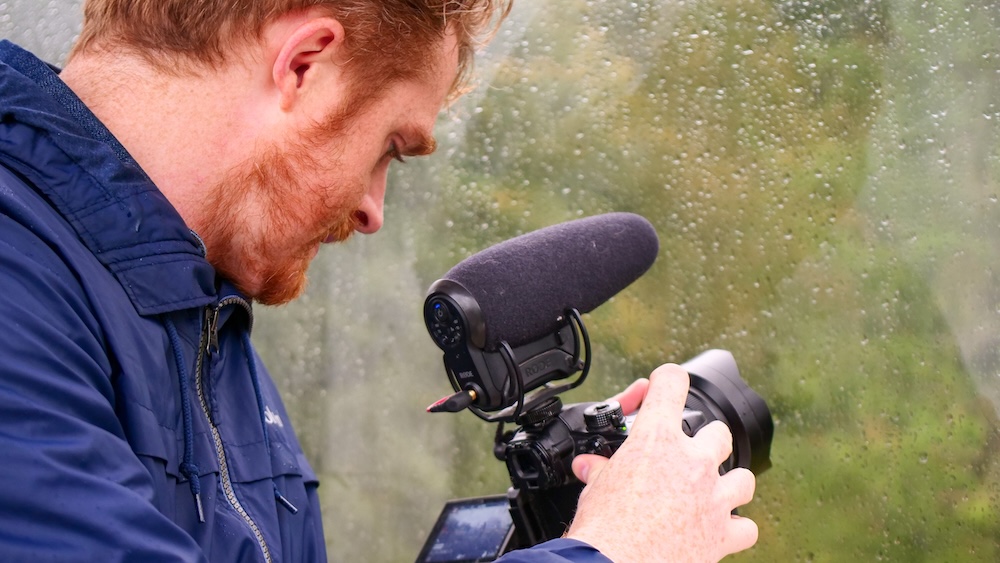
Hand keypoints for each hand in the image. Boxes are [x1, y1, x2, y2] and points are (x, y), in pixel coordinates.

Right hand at [566, 364, 757, 561]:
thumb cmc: (603, 528)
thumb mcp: (595, 488)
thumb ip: (601, 471)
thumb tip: (590, 467)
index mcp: (656, 439)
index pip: (672, 381)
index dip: (667, 379)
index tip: (665, 387)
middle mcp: (692, 462)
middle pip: (718, 432)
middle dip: (704, 442)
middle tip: (685, 457)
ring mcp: (712, 497)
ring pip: (745, 477)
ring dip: (730, 483)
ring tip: (711, 492)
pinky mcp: (722, 534)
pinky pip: (747, 527)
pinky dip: (736, 528)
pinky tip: (720, 528)